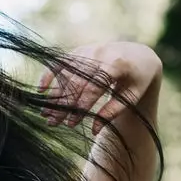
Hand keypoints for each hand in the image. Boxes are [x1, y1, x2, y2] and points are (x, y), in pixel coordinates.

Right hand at [37, 42, 161, 135]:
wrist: (139, 55)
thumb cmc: (137, 81)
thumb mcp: (131, 97)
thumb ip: (113, 112)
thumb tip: (93, 130)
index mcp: (116, 64)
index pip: (93, 88)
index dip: (81, 106)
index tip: (71, 124)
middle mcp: (101, 53)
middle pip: (77, 82)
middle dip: (64, 104)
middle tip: (53, 123)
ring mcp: (89, 50)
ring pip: (67, 74)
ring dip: (55, 94)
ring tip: (45, 113)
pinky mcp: (81, 51)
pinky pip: (62, 61)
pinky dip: (50, 73)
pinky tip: (41, 89)